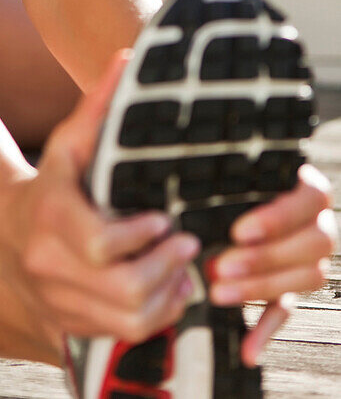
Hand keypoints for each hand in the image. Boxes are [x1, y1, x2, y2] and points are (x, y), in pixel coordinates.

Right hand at [0, 51, 200, 348]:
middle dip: (166, 271)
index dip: (141, 240)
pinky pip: (120, 337)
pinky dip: (153, 321)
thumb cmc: (48, 180)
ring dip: (166, 300)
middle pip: (123, 291)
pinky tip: (166, 294)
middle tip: (187, 246)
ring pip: (127, 322)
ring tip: (183, 272)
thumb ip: (97, 105)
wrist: (1, 228)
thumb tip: (127, 59)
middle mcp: (48, 267)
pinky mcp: (66, 326)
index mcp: (50, 220)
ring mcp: (56, 302)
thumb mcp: (68, 142)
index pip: (101, 246)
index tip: (164, 221)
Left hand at [209, 162, 337, 365]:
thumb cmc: (236, 180)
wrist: (241, 200)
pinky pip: (286, 310)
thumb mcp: (238, 173)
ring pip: (303, 278)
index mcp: (310, 190)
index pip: (313, 200)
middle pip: (311, 246)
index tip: (239, 231)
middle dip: (263, 260)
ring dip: (259, 289)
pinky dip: (265, 331)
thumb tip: (203, 177)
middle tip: (219, 265)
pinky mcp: (294, 288)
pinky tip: (248, 350)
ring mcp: (311, 260)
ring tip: (219, 291)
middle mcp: (320, 225)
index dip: (277, 220)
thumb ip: (237, 178)